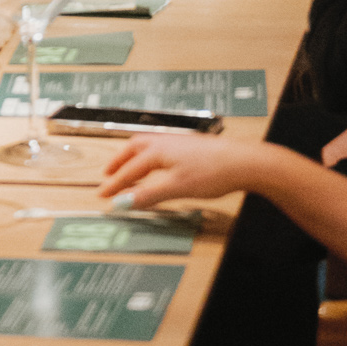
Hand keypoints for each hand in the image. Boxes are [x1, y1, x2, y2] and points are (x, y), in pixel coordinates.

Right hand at [97, 128, 255, 209]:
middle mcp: (164, 142)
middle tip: (109, 175)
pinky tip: (157, 167)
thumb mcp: (176, 188)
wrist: (243, 162)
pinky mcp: (190, 147)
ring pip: (148, 147)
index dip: (115, 184)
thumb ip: (148, 195)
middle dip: (119, 162)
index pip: (129, 169)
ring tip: (129, 170)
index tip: (102, 194)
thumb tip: (124, 202)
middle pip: (134, 149)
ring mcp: (178, 142)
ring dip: (134, 158)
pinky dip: (149, 158)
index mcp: (157, 151)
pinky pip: (160, 149)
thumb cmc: (211, 172)